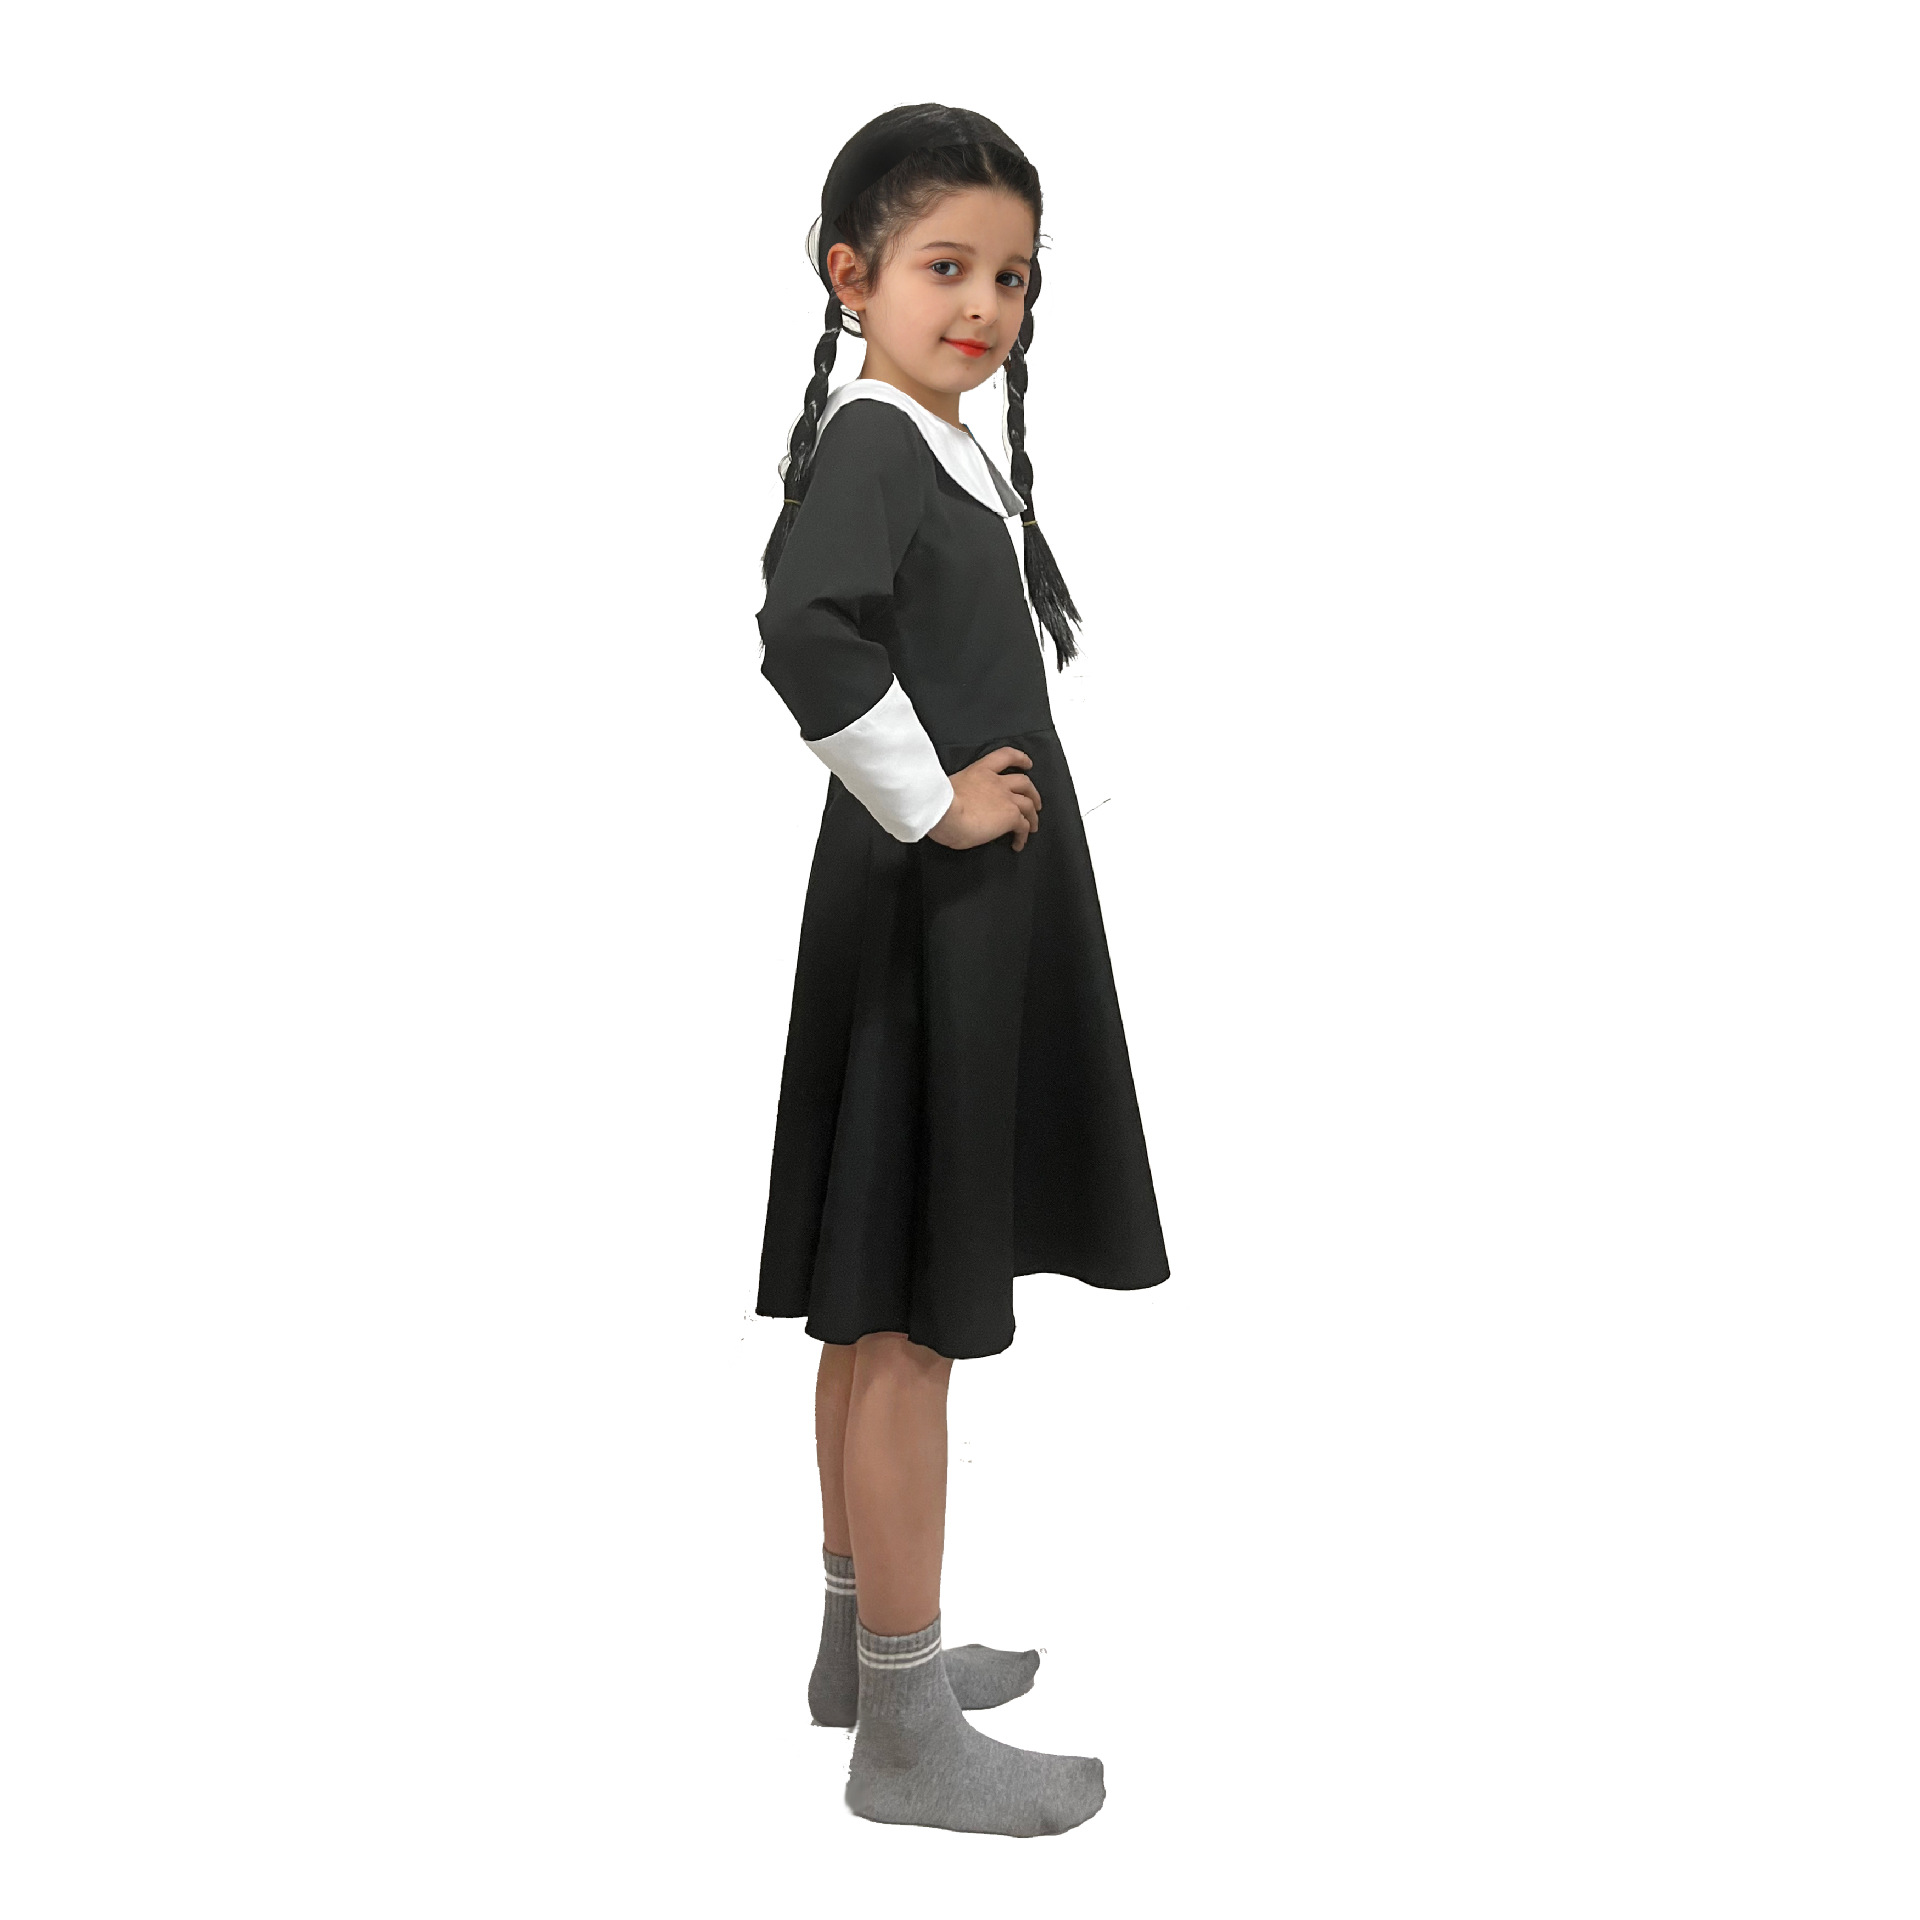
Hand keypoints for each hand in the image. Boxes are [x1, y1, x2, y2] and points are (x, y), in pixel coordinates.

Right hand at [926, 747, 1042, 851]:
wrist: (944, 812)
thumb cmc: (938, 802)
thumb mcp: (950, 790)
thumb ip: (963, 793)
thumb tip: (963, 805)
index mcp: (980, 771)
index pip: (1005, 756)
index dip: (1020, 759)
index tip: (1027, 764)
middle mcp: (997, 782)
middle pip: (1024, 782)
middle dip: (1032, 793)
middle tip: (1035, 803)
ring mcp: (1006, 798)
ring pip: (1029, 804)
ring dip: (1033, 816)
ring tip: (1033, 826)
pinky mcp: (1010, 816)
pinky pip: (1024, 826)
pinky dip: (1024, 836)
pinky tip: (1018, 844)